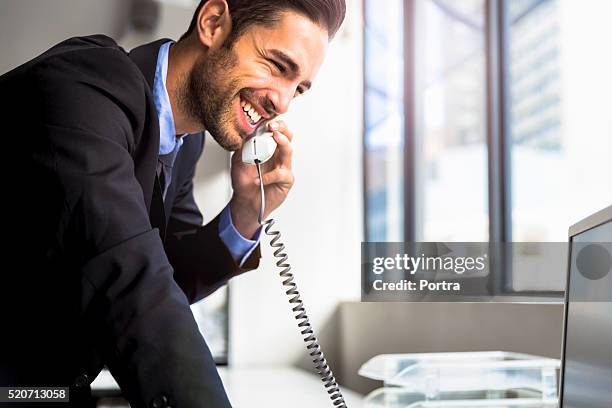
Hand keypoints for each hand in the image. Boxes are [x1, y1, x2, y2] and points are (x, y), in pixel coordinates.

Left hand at [229, 120, 293, 238]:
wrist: (245, 202)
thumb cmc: (244, 181)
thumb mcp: (238, 160)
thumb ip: (244, 146)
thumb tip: (247, 131)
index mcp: (267, 147)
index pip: (274, 129)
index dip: (273, 122)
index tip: (266, 118)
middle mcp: (277, 155)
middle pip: (287, 135)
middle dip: (282, 128)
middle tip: (273, 126)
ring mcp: (283, 166)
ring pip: (288, 149)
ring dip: (282, 142)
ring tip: (275, 138)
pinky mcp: (286, 180)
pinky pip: (281, 173)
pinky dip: (270, 175)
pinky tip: (261, 178)